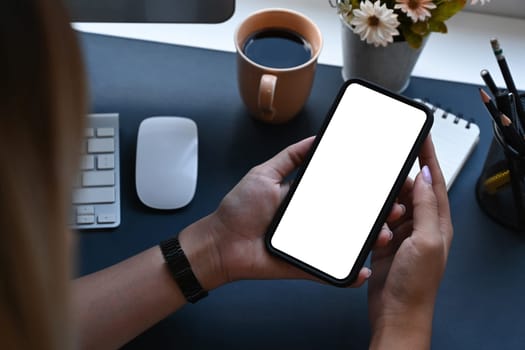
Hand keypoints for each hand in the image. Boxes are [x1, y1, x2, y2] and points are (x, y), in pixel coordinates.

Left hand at [180, 137, 401, 289]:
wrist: (220, 244)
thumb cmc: (238, 210)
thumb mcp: (264, 174)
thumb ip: (289, 157)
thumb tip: (314, 139)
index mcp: (307, 199)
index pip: (342, 193)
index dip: (364, 190)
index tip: (385, 184)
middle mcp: (314, 220)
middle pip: (352, 219)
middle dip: (376, 214)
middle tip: (394, 208)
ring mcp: (312, 243)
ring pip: (348, 244)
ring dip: (370, 240)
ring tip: (385, 234)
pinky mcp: (306, 265)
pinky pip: (331, 272)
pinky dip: (348, 274)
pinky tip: (363, 270)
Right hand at [367, 136, 452, 348]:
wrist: (395, 312)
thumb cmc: (415, 285)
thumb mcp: (426, 240)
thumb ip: (426, 207)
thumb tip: (426, 176)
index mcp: (438, 222)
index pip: (434, 181)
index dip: (429, 156)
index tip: (422, 136)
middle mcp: (422, 226)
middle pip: (409, 190)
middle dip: (398, 181)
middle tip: (387, 171)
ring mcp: (402, 234)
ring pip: (390, 204)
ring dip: (383, 203)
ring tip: (380, 208)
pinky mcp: (384, 242)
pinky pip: (377, 221)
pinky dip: (373, 220)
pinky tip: (371, 224)